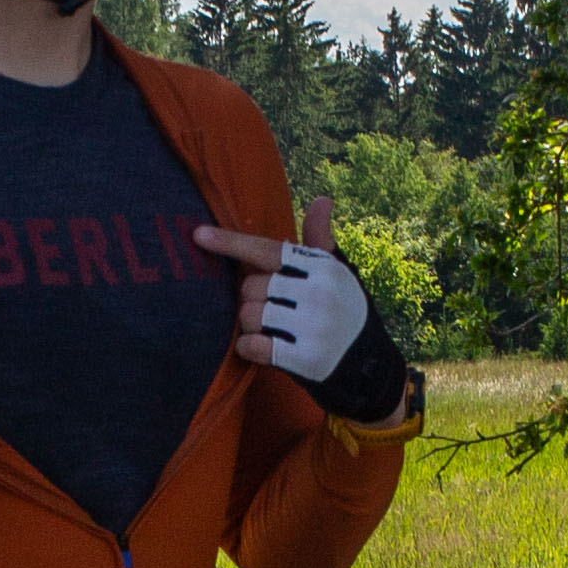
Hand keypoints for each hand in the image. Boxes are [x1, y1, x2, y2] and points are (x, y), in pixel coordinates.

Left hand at [192, 198, 412, 424]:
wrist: (370, 367)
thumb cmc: (344, 312)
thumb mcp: (338, 275)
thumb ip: (320, 241)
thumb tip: (323, 199)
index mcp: (324, 268)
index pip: (268, 250)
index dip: (231, 243)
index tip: (197, 236)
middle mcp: (320, 293)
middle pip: (250, 286)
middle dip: (251, 299)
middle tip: (274, 311)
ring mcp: (315, 327)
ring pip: (248, 316)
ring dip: (250, 326)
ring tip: (273, 330)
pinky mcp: (307, 359)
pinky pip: (252, 346)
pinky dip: (249, 349)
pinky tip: (265, 350)